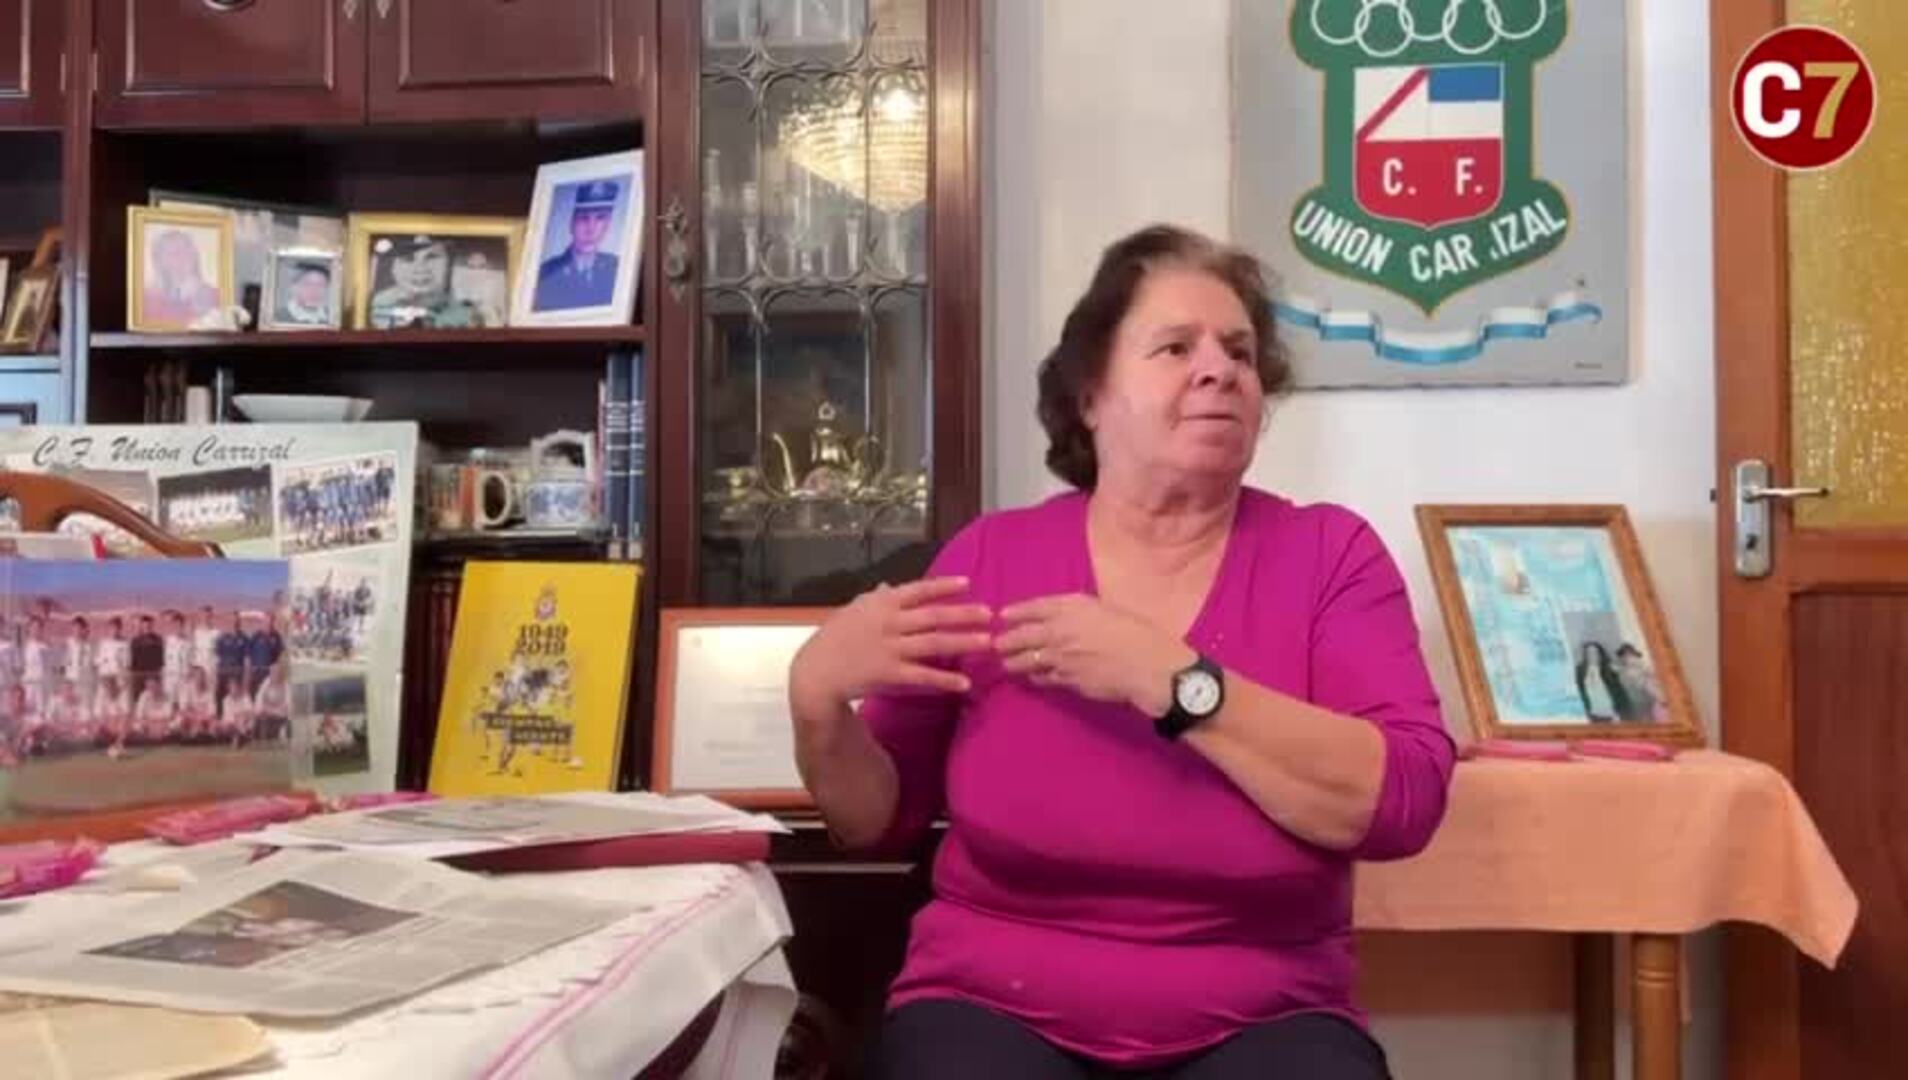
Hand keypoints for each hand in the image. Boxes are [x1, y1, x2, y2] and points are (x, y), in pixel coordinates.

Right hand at [790, 577, 993, 716]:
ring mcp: (890, 649)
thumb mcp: (853, 611)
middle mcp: (889, 623)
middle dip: (963, 614)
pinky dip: (944, 680)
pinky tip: (964, 684)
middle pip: (933, 616)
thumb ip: (874, 599)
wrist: (816, 672)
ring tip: (987, 642)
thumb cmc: (834, 638)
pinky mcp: (890, 674)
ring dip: (963, 642)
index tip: (968, 583)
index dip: (943, 586)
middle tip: (990, 614)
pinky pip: (922, 676)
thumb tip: (888, 585)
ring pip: (933, 643)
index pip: (917, 590)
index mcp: (881, 604)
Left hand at [994, 594, 1195, 714]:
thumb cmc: (1137, 634)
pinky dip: (1036, 678)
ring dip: (1014, 662)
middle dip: (1005, 640)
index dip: (1016, 612)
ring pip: (1027, 660)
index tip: (1003, 616)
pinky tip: (1034, 678)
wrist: (1149, 667)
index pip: (1035, 607)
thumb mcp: (1107, 610)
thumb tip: (1064, 616)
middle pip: (1022, 635)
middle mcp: (1060, 630)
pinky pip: (1044, 678)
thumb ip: (1081, 612)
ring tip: (1007, 664)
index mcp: (1073, 608)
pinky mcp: (1065, 680)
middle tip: (996, 644)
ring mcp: (1060, 658)